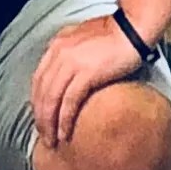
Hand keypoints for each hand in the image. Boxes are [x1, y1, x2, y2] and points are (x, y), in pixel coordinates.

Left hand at [29, 13, 154, 147]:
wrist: (133, 28)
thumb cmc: (115, 33)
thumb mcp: (83, 38)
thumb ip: (70, 53)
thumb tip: (66, 73)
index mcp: (57, 46)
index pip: (39, 79)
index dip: (37, 102)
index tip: (41, 117)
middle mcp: (59, 53)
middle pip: (41, 92)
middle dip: (40, 117)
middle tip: (43, 135)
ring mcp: (71, 63)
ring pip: (51, 99)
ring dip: (49, 123)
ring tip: (52, 140)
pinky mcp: (86, 73)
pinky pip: (69, 101)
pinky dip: (65, 119)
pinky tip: (65, 132)